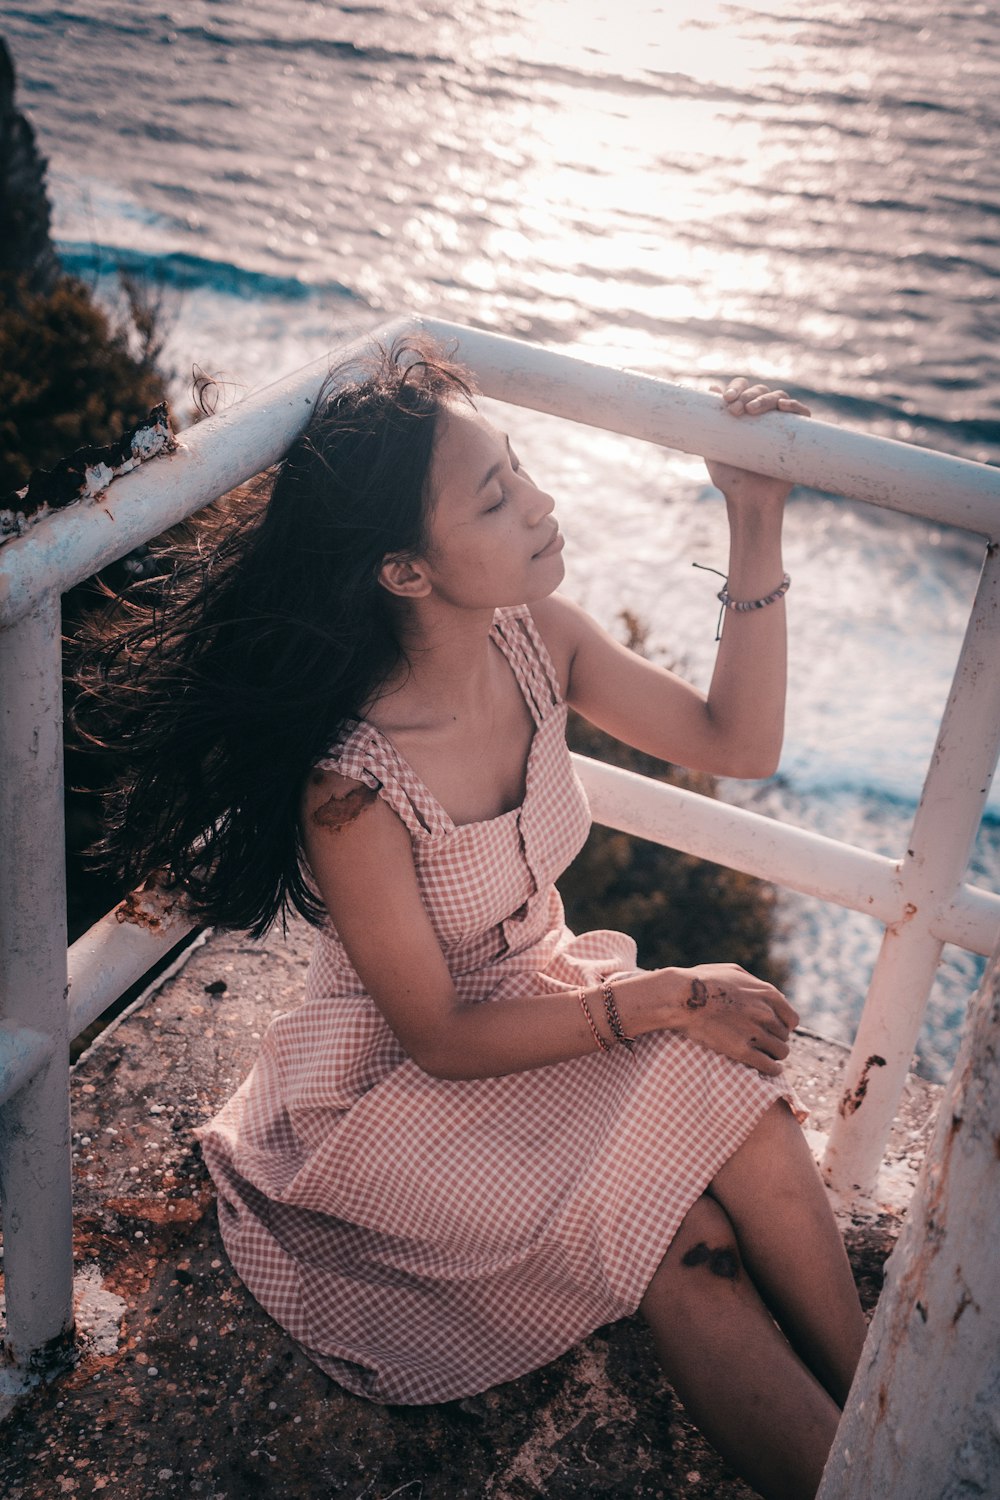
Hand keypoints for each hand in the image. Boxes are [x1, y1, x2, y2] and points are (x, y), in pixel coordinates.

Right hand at [673, 961, 798, 1075]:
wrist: (683, 996)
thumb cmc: (703, 980)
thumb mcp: (734, 972)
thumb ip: (754, 983)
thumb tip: (765, 992)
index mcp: (768, 994)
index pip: (792, 1018)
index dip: (785, 1026)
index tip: (776, 1030)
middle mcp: (766, 1014)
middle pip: (784, 1036)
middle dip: (776, 1040)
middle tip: (765, 1043)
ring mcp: (755, 1033)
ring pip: (781, 1052)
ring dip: (774, 1055)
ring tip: (766, 1057)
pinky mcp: (742, 1050)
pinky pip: (768, 1066)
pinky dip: (772, 1070)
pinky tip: (769, 1070)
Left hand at [705, 378, 810, 505]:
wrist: (749, 501)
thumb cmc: (730, 478)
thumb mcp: (714, 449)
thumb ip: (710, 423)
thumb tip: (710, 388)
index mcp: (745, 416)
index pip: (744, 391)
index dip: (737, 388)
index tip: (726, 400)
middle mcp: (764, 417)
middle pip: (761, 391)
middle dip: (747, 395)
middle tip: (735, 410)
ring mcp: (782, 425)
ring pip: (779, 398)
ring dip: (765, 398)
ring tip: (751, 410)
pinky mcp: (797, 437)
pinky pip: (802, 414)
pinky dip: (795, 406)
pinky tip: (783, 406)